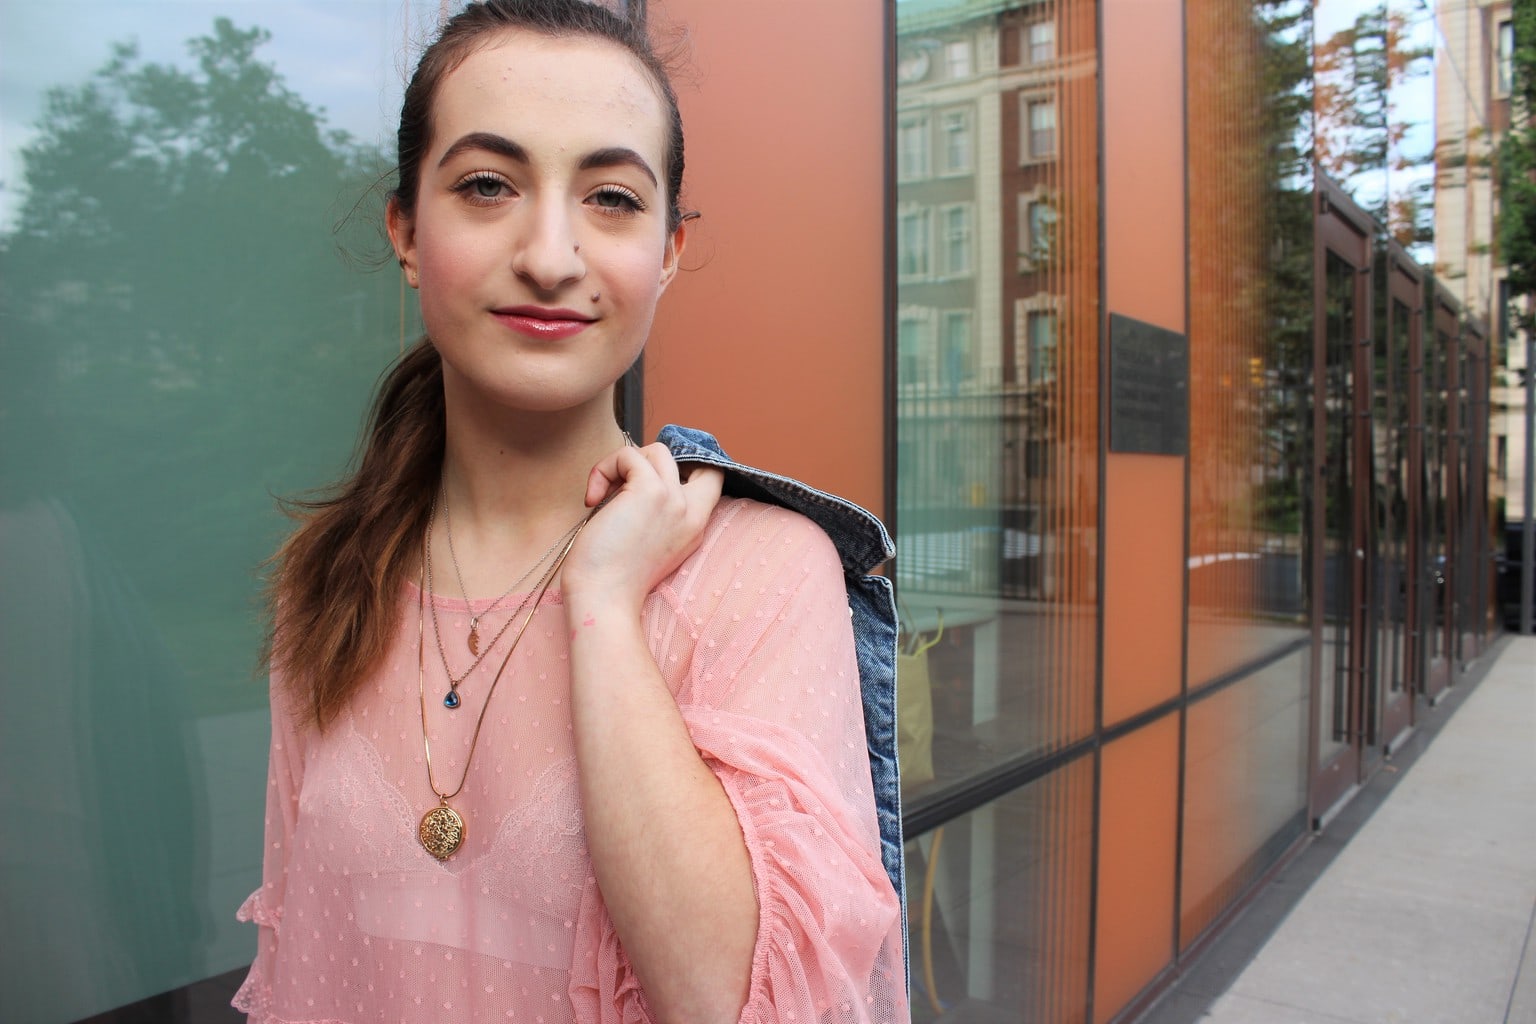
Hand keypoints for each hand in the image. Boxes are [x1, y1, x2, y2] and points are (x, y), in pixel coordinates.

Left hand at [561, 442, 723, 613]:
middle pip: (689, 458)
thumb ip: (655, 514)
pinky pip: (628, 455)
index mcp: (693, 528)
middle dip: (655, 462)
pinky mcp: (650, 491)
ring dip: (623, 464)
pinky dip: (604, 469)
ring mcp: (674, 499)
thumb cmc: (611, 579)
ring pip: (656, 450)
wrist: (603, 600)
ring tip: (604, 495)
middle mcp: (690, 512)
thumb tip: (632, 477)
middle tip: (625, 485)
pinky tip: (592, 500)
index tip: (647, 482)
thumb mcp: (648, 543)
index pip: (713, 478)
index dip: (685, 466)